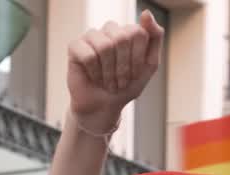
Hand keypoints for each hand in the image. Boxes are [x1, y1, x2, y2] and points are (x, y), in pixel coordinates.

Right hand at [67, 11, 163, 129]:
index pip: (138, 33)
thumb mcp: (149, 64)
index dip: (137, 58)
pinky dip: (94, 72)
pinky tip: (94, 79)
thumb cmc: (126, 85)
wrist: (104, 107)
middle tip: (120, 82)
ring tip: (108, 83)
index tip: (134, 75)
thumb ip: (155, 36)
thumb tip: (145, 13)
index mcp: (128, 30)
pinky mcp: (75, 46)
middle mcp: (110, 29)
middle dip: (123, 67)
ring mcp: (91, 36)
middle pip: (121, 38)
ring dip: (109, 71)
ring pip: (105, 46)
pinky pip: (88, 55)